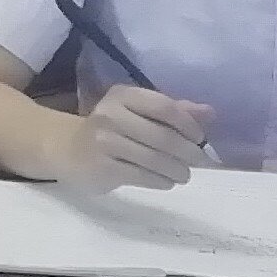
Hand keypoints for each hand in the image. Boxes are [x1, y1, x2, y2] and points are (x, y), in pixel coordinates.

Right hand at [51, 83, 213, 190]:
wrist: (66, 149)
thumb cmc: (111, 129)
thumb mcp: (138, 112)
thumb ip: (173, 111)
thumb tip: (210, 113)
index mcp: (122, 95)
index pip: (164, 106)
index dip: (188, 124)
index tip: (199, 138)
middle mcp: (111, 114)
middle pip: (163, 136)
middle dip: (188, 152)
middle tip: (199, 162)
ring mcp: (104, 142)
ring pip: (155, 159)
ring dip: (177, 170)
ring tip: (183, 175)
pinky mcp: (102, 167)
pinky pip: (142, 176)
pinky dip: (161, 181)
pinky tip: (165, 181)